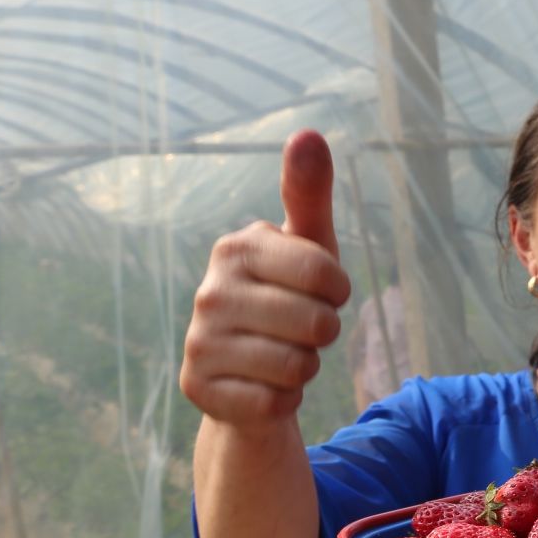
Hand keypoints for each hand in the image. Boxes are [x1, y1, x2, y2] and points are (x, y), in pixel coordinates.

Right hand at [180, 130, 352, 429]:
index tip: (321, 292)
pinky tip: (263, 386)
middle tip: (299, 330)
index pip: (326, 274)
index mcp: (236, 248)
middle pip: (317, 325)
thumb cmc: (288, 296)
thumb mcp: (307, 246)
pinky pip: (276, 404)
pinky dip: (284, 401)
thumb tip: (307, 133)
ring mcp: (199, 343)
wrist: (247, 372)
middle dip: (323, 334)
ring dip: (304, 369)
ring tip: (281, 356)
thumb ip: (308, 193)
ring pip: (297, 368)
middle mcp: (209, 292)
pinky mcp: (199, 390)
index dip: (338, 292)